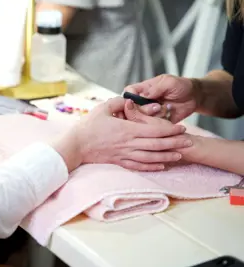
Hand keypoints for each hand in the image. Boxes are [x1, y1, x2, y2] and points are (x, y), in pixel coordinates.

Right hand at [52, 97, 191, 171]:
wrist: (76, 145)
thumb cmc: (88, 125)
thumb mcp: (103, 108)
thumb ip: (119, 103)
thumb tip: (132, 100)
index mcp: (127, 130)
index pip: (154, 131)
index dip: (170, 130)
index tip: (182, 128)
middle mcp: (129, 144)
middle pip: (157, 145)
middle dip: (175, 143)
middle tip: (189, 142)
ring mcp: (125, 154)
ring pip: (151, 158)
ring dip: (167, 157)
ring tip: (180, 155)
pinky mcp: (120, 161)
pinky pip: (139, 166)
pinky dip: (152, 167)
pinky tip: (162, 166)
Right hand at [124, 74, 198, 122]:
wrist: (194, 97)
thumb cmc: (181, 86)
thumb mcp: (170, 82)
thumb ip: (156, 88)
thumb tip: (143, 94)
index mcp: (143, 89)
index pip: (128, 93)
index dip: (129, 99)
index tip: (135, 102)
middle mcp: (143, 101)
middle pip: (132, 109)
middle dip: (145, 110)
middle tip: (157, 106)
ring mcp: (149, 113)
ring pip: (141, 119)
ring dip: (155, 116)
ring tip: (167, 108)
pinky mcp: (156, 122)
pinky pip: (152, 127)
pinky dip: (161, 123)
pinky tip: (169, 115)